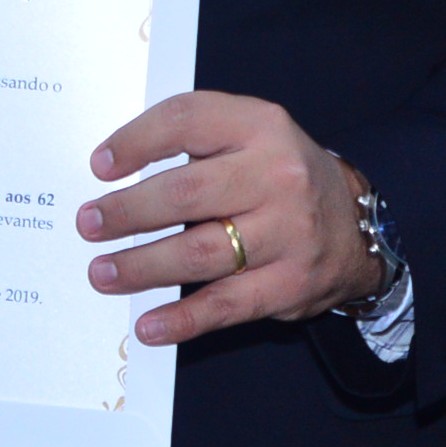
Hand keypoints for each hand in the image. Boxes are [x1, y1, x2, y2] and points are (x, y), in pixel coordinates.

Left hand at [77, 91, 385, 345]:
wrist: (357, 225)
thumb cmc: (278, 173)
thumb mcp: (249, 133)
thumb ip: (195, 138)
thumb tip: (114, 168)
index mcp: (259, 125)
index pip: (187, 121)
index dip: (136, 141)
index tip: (99, 166)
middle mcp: (277, 175)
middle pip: (187, 193)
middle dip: (128, 212)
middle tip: (88, 224)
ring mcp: (287, 233)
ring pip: (201, 253)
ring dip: (142, 266)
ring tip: (102, 272)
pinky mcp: (290, 285)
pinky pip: (227, 306)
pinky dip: (182, 320)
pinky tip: (147, 325)